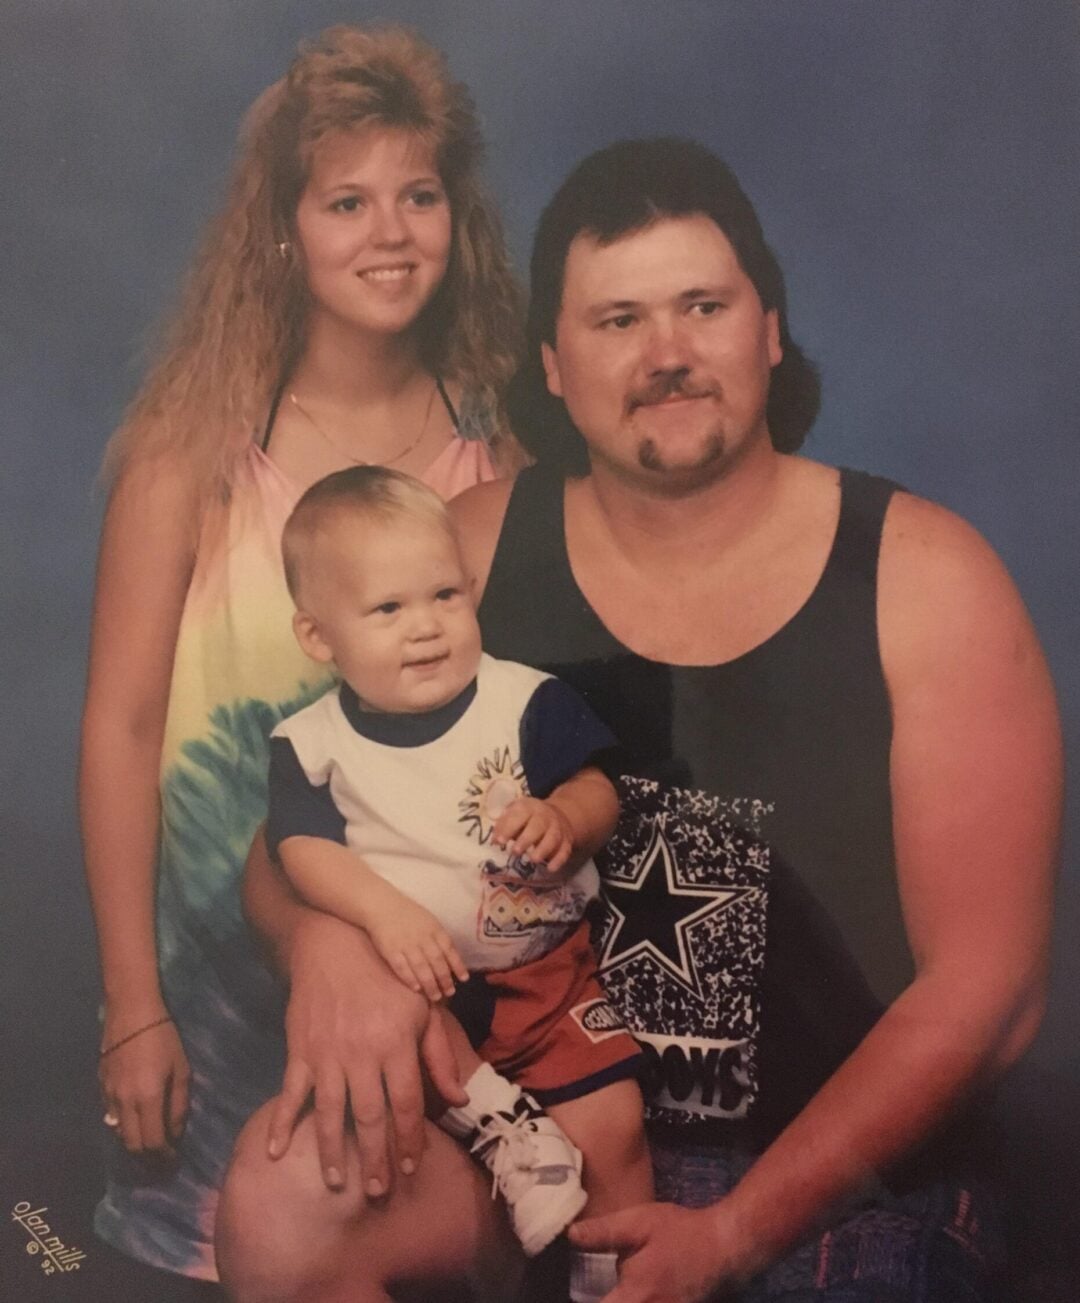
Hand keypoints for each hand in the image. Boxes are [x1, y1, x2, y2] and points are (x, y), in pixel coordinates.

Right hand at [99, 1010, 189, 1157]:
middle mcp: (123, 1103)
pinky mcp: (100, 1087)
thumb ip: (178, 1105)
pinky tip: (135, 1120)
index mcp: (146, 1099)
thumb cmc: (163, 1037)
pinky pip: (111, 1116)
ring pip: (119, 1132)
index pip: (152, 1142)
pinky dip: (124, 1124)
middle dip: (147, 1157)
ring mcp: (108, 1096)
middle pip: (131, 1144)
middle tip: (161, 1159)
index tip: (173, 1161)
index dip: (163, 1156)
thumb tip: (175, 1133)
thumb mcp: (181, 1069)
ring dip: (134, 1142)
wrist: (131, 1013)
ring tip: (150, 1142)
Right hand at [267, 912, 467, 1195]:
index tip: (412, 1167)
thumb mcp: (423, 1007)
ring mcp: (328, 1054)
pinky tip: (276, 1152)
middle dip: (376, 1158)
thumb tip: (459, 1098)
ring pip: (331, 1113)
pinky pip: (290, 1093)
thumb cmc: (387, 978)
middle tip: (379, 1191)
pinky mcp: (300, 1051)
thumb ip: (440, 1054)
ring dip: (333, 1152)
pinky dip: (281, 1123)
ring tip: (337, 1183)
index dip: (410, 1139)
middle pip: (371, 1117)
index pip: (407, 1103)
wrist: (334, 947)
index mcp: (396, 1043)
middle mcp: (363, 1054)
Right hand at [363, 886, 469, 1000]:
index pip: (449, 949)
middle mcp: (422, 938)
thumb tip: (451, 960)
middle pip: (436, 961)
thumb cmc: (408, 915)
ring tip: (435, 996)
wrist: (382, 906)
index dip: (457, 965)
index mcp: (434, 929)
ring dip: (430, 984)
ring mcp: (406, 945)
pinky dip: (410, 979)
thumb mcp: (429, 921)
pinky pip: (402, 968)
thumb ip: (439, 939)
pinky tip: (416, 989)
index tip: (463, 979)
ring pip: (421, 968)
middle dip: (444, 979)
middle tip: (449, 993)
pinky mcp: (391, 951)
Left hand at [494, 797, 573, 872]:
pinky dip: (558, 860)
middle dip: (526, 839)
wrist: (557, 814)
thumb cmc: (527, 817)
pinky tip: (550, 868)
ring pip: (553, 838)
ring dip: (543, 849)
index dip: (508, 828)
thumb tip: (494, 840)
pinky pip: (565, 850)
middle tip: (515, 852)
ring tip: (532, 860)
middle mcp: (545, 816)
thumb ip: (504, 824)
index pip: (519, 814)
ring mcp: (557, 828)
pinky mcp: (567, 841)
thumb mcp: (515, 813)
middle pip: (538, 826)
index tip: (498, 842)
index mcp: (528, 807)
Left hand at [570, 1203, 735, 1302]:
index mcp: (634, 1296)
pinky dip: (632, 1299)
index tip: (578, 1294)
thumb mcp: (640, 1223)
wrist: (726, 1246)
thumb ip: (603, 1233)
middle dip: (604, 1300)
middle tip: (595, 1291)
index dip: (584, 1301)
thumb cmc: (681, 1232)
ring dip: (619, 1300)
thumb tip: (570, 1235)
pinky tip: (633, 1291)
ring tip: (615, 1290)